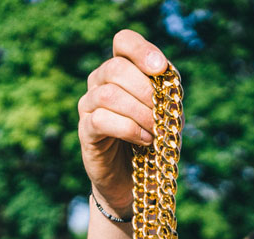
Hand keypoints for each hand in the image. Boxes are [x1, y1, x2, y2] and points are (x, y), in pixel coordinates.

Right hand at [77, 29, 167, 217]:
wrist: (138, 180)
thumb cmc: (153, 140)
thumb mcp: (168, 112)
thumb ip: (166, 90)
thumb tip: (163, 72)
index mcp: (122, 69)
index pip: (124, 41)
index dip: (141, 50)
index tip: (160, 68)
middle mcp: (100, 81)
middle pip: (117, 67)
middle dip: (145, 90)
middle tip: (160, 113)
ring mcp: (89, 104)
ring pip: (109, 94)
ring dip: (139, 113)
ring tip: (154, 131)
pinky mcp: (85, 130)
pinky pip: (102, 119)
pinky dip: (129, 129)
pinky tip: (143, 140)